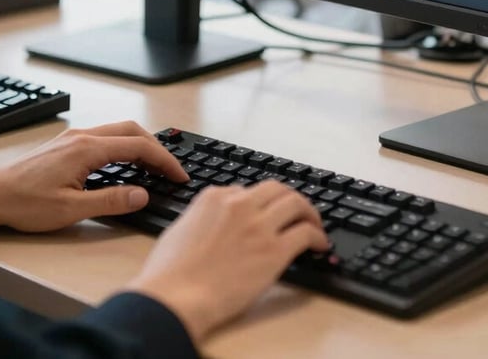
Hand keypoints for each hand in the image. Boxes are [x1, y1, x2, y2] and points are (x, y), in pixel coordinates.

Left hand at [0, 121, 187, 231]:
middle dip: (157, 148)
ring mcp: (74, 137)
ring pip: (119, 130)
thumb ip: (111, 201)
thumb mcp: (71, 210)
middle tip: (170, 170)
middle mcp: (83, 136)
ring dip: (141, 145)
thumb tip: (142, 194)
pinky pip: (105, 136)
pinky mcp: (67, 143)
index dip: (164, 161)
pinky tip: (123, 164)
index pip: (139, 147)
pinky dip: (124, 146)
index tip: (179, 175)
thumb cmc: (24, 203)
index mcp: (88, 149)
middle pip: (133, 131)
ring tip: (153, 167)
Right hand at [128, 181, 328, 345]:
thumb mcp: (179, 229)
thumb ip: (201, 218)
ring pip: (296, 203)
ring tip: (314, 223)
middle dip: (289, 198)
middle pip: (276, 189)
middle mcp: (240, 205)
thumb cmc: (168, 274)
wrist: (173, 297)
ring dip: (309, 212)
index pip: (246, 191)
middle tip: (297, 210)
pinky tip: (319, 244)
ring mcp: (259, 226)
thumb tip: (213, 224)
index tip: (265, 214)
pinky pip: (305, 233)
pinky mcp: (274, 251)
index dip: (258, 204)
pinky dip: (317, 236)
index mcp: (214, 198)